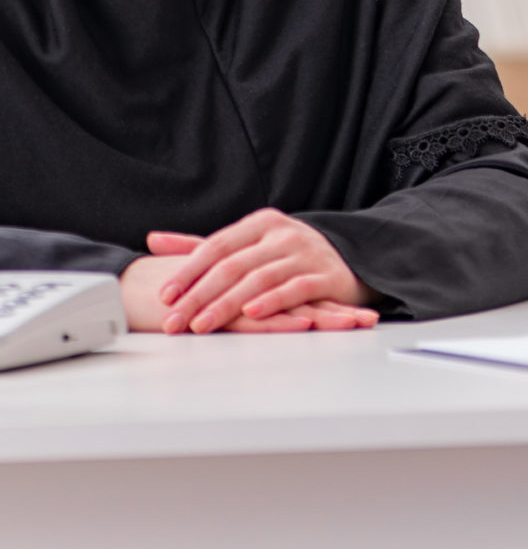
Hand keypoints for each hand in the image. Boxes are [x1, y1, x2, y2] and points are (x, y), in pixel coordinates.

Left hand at [143, 211, 377, 333]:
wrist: (352, 260)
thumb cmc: (291, 257)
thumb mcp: (249, 245)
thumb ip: (202, 245)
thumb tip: (153, 240)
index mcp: (262, 223)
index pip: (216, 246)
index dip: (189, 271)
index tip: (166, 296)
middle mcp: (284, 234)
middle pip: (234, 266)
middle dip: (199, 296)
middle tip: (175, 321)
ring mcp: (307, 253)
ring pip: (260, 279)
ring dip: (227, 305)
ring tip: (202, 325)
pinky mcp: (328, 276)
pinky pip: (296, 288)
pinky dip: (273, 301)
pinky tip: (252, 314)